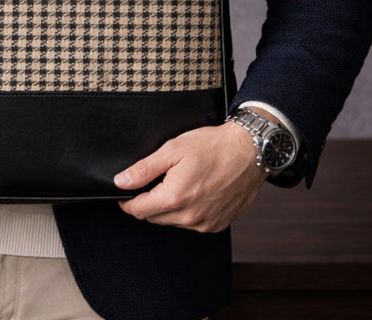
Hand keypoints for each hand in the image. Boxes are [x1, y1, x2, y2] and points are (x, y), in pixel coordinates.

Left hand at [113, 121, 268, 232]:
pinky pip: (192, 223)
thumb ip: (144, 169)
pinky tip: (194, 192)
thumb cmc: (212, 147)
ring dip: (167, 207)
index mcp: (175, 198)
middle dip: (148, 202)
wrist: (249, 152)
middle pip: (154, 217)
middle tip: (156, 180)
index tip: (126, 192)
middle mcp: (190, 216)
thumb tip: (121, 182)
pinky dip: (186, 211)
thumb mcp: (172, 150)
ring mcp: (205, 223)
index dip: (127, 201)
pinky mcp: (218, 224)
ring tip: (178, 182)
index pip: (138, 210)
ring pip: (172, 221)